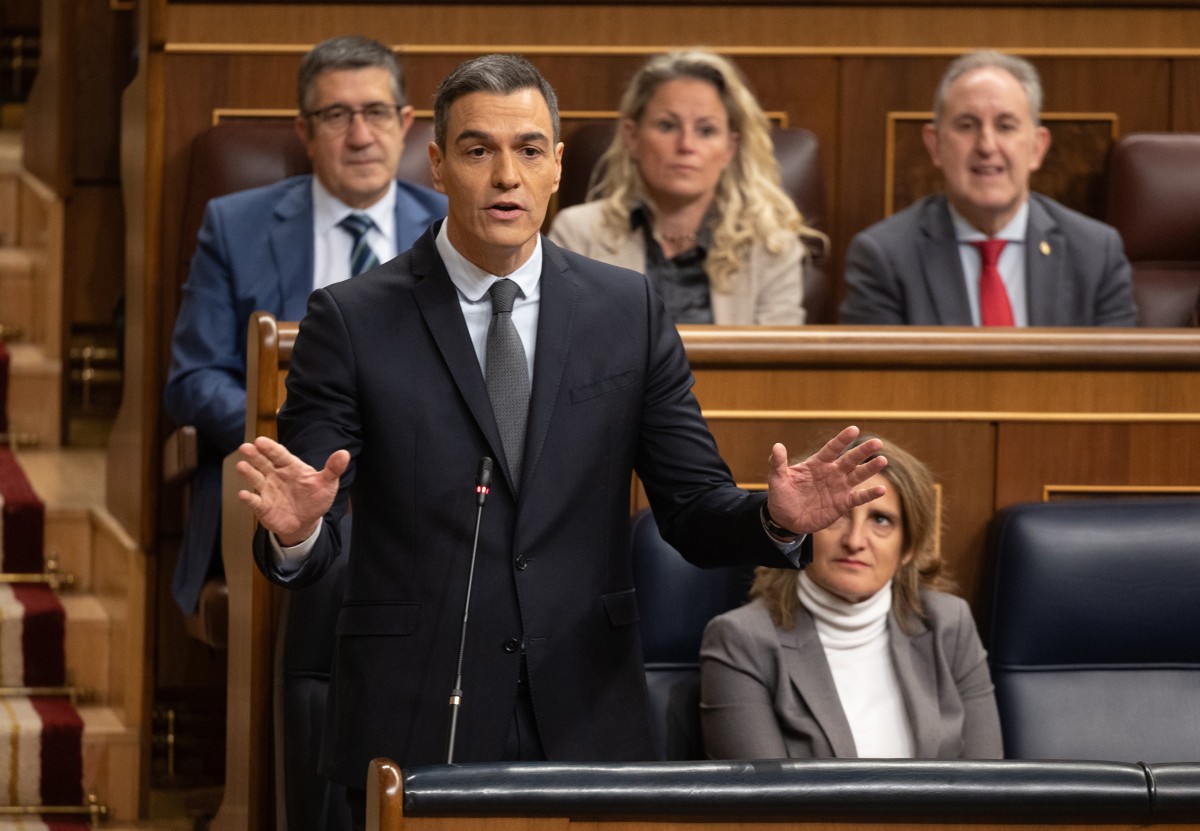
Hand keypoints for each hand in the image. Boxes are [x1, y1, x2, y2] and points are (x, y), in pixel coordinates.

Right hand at [235, 436, 349, 545]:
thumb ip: (333, 469)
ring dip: (248, 473)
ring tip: (241, 466)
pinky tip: (244, 494)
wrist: (306, 521)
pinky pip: (255, 501)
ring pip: (256, 479)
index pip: (280, 454)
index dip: (270, 448)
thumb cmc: (315, 497)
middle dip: (254, 455)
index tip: (261, 441)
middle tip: (246, 447)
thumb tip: (344, 454)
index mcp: (291, 466)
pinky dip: (248, 498)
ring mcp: (268, 490)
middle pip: (263, 463)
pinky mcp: (263, 506)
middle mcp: (276, 475)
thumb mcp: (328, 483)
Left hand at [766, 426, 886, 534]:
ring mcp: (838, 488)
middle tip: (877, 442)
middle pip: (850, 459)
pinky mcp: (842, 504)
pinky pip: (858, 498)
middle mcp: (831, 473)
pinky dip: (869, 494)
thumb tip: (777, 446)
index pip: (832, 448)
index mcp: (817, 464)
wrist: (785, 520)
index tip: (853, 429)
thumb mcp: (777, 479)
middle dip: (863, 451)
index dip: (842, 439)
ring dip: (870, 469)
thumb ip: (777, 463)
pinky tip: (881, 490)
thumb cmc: (782, 496)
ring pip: (857, 475)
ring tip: (882, 460)